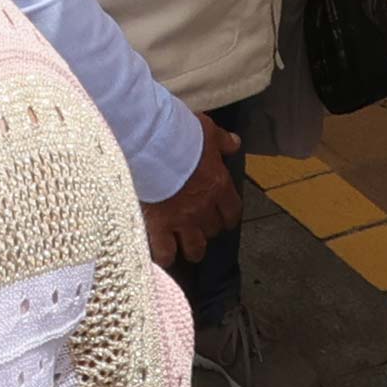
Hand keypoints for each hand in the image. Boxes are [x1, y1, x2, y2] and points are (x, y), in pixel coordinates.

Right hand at [144, 113, 242, 264]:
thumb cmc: (179, 135)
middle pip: (213, 230)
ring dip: (192, 248)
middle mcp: (203, 208)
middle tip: (198, 224)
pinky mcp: (158, 225)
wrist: (151, 144)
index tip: (223, 216)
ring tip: (185, 247)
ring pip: (195, 249)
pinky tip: (162, 252)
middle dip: (207, 228)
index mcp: (218, 186)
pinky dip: (164, 255)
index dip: (228, 216)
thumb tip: (234, 144)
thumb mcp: (207, 131)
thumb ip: (223, 141)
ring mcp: (181, 220)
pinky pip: (165, 253)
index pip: (232, 212)